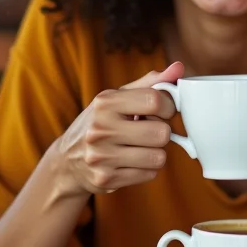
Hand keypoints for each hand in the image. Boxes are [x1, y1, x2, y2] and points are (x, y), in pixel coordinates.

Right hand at [54, 62, 183, 194]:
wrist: (68, 160)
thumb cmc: (101, 122)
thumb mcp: (118, 97)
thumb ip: (150, 82)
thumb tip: (178, 67)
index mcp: (105, 103)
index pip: (154, 100)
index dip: (168, 107)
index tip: (163, 111)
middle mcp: (101, 129)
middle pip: (161, 133)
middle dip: (162, 132)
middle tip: (149, 131)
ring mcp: (102, 156)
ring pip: (158, 157)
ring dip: (156, 153)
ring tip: (140, 147)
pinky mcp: (106, 179)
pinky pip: (149, 174)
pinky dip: (146, 169)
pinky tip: (131, 162)